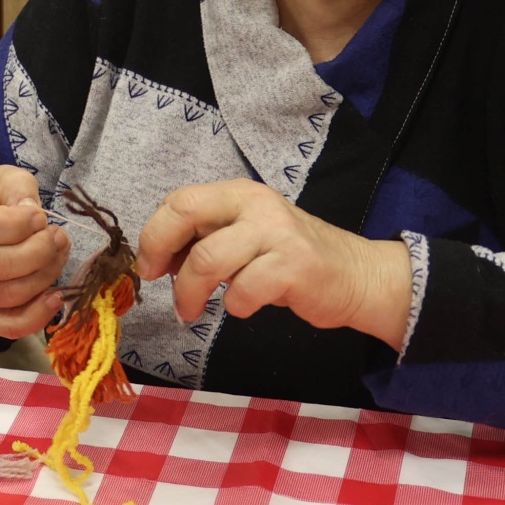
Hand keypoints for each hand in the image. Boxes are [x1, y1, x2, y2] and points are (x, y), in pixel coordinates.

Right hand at [0, 166, 69, 339]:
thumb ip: (17, 188)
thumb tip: (32, 213)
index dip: (15, 225)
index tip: (40, 217)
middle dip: (37, 253)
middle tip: (58, 237)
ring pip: (6, 294)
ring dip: (43, 276)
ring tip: (58, 253)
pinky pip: (7, 326)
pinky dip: (36, 317)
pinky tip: (55, 296)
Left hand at [134, 180, 412, 348]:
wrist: (356, 275)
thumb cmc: (289, 260)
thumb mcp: (244, 238)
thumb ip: (205, 241)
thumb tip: (158, 259)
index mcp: (237, 194)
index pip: (179, 200)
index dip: (154, 234)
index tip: (147, 265)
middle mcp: (256, 204)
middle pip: (186, 215)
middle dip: (159, 251)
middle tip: (157, 282)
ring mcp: (277, 233)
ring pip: (207, 260)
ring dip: (189, 293)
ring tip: (190, 311)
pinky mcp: (295, 266)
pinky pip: (244, 290)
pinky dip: (235, 306)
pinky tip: (244, 307)